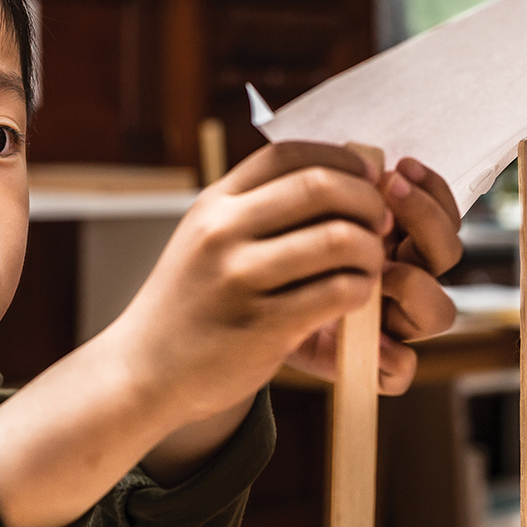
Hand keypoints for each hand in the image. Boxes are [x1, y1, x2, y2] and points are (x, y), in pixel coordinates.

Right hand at [109, 140, 392, 422]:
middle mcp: (223, 233)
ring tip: (370, 266)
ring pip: (339, 239)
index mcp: (214, 204)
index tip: (367, 176)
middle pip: (320, 186)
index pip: (288, 154)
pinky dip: (361, 291)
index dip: (340, 158)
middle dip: (367, 201)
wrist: (145, 372)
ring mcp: (241, 279)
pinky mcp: (264, 326)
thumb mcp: (205, 240)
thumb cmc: (191, 305)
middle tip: (381, 224)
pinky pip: (337, 292)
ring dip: (370, 251)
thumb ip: (254, 209)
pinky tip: (357, 298)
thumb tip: (334, 174)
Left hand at [285, 156, 461, 394]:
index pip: (439, 214)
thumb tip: (358, 154)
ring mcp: (393, 324)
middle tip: (390, 193)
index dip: (431, 191)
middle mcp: (403, 280)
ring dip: (416, 285)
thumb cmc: (274, 260)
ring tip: (381, 272)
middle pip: (447, 253)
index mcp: (396, 243)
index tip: (399, 165)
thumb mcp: (296, 218)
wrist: (236, 319)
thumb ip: (328, 190)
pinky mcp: (371, 364)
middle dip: (426, 218)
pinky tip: (374, 344)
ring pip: (441, 311)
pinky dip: (394, 359)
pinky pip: (402, 371)